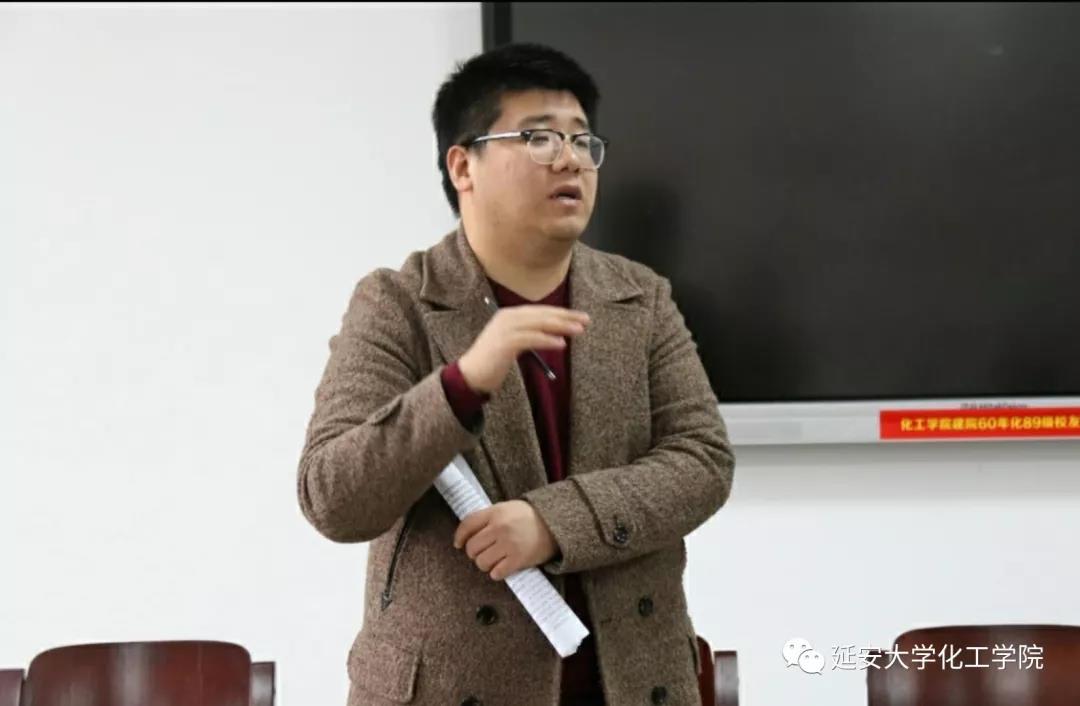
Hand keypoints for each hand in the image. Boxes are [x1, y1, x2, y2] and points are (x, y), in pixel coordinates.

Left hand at [453, 500, 558, 580]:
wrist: (556, 524)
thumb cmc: (529, 517)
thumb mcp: (507, 508)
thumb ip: (488, 517)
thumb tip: (467, 533)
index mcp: (495, 512)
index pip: (467, 525)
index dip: (459, 537)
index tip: (458, 544)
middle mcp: (499, 528)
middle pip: (471, 547)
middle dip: (474, 553)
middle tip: (481, 552)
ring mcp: (509, 544)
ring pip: (481, 562)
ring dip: (485, 564)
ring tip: (493, 560)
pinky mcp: (518, 560)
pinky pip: (496, 573)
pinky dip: (496, 572)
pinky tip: (502, 567)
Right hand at [458, 305, 589, 393]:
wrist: (470, 375)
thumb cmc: (493, 362)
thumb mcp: (513, 343)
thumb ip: (529, 336)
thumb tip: (555, 334)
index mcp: (510, 315)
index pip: (541, 311)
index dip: (562, 312)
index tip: (580, 316)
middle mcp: (507, 317)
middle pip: (543, 314)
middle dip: (566, 316)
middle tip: (586, 320)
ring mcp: (505, 329)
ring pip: (539, 324)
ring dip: (561, 326)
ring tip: (579, 330)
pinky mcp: (505, 343)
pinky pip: (531, 339)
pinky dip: (547, 340)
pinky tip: (561, 343)